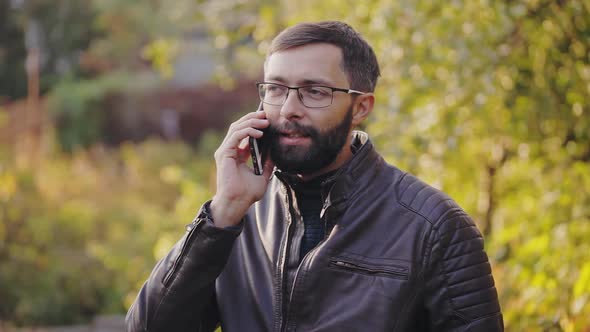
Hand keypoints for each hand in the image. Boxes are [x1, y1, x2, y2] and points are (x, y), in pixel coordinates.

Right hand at [210, 111, 273, 226]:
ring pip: (236, 128)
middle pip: (238, 126)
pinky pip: (235, 136)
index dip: (254, 123)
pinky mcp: (224, 154)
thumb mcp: (263, 176)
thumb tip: (275, 153)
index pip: (243, 132)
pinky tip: (258, 133)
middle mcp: (229, 150)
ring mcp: (225, 151)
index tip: (266, 119)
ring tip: (264, 122)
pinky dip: (247, 131)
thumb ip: (267, 164)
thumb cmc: (247, 194)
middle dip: (252, 118)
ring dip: (251, 122)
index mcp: (237, 154)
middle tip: (265, 115)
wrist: (237, 203)